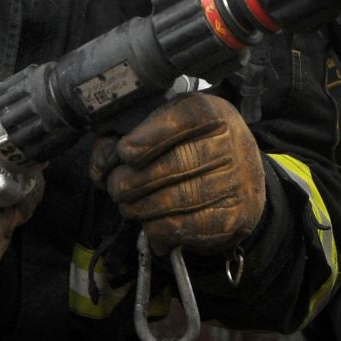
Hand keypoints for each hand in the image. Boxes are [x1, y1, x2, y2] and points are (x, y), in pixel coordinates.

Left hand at [90, 92, 264, 253]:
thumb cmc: (191, 146)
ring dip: (144, 208)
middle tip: (116, 188)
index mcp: (213, 112)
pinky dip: (162, 229)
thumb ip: (126, 137)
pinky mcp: (237, 216)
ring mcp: (239, 180)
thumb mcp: (164, 127)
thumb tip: (100, 166)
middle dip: (136, 180)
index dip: (150, 136)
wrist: (241, 176)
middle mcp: (233, 142)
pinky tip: (150, 224)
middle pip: (178, 163)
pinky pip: (192, 226)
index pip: (185, 118)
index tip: (124, 152)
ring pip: (182, 198)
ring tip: (128, 207)